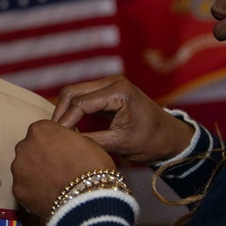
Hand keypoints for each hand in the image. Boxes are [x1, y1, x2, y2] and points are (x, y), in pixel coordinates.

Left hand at [11, 119, 115, 215]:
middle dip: (39, 157)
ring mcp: (18, 169)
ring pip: (24, 169)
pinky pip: (24, 189)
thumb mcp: (86, 142)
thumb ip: (67, 138)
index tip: (61, 152)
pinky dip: (33, 192)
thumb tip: (64, 142)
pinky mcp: (17, 190)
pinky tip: (47, 197)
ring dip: (34, 175)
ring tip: (52, 186)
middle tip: (56, 170)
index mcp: (40, 130)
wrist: (88, 199)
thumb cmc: (92, 167)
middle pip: (29, 149)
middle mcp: (23, 146)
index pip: (41, 132)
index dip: (52, 143)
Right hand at [52, 75, 193, 164]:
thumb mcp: (119, 144)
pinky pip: (82, 96)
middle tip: (54, 134)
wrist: (170, 138)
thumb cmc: (150, 142)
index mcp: (119, 91)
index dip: (65, 121)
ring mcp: (109, 84)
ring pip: (74, 93)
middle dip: (60, 112)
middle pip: (72, 91)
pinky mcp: (107, 91)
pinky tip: (69, 127)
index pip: (80, 103)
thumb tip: (63, 142)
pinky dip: (73, 110)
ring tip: (61, 132)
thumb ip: (90, 140)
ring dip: (65, 111)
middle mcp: (112, 82)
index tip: (57, 139)